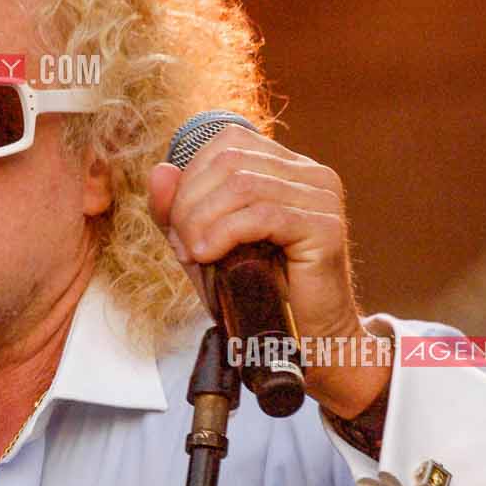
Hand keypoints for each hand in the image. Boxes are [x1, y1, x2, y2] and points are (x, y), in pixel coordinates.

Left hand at [148, 128, 386, 418]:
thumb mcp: (205, 248)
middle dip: (191, 204)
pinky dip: (224, 233)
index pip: (226, 143)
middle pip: (230, 161)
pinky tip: (209, 255)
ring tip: (196, 255)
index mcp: (285, 167)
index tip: (180, 229)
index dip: (190, 180)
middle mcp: (309, 173)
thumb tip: (159, 171)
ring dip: (203, 221)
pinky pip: (262, 214)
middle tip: (185, 248)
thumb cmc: (257, 295)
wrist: (306, 341)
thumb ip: (179, 211)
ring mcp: (322, 196)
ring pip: (242, 185)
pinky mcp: (325, 227)